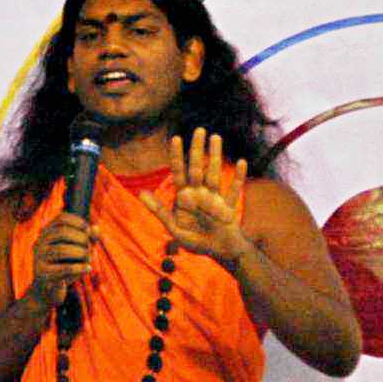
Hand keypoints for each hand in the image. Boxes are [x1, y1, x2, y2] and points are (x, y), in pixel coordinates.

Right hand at [23, 211, 94, 307]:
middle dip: (81, 238)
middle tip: (90, 247)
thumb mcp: (78, 252)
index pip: (61, 219)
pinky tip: (88, 269)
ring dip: (81, 253)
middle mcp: (38, 243)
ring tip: (89, 258)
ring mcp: (38, 258)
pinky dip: (80, 268)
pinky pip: (64, 269)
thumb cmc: (64, 268)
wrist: (48, 292)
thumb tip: (96, 228)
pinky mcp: (42, 274)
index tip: (89, 229)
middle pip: (61, 233)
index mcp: (45, 234)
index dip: (77, 221)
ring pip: (61, 250)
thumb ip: (88, 239)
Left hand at [142, 129, 249, 261]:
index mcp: (185, 197)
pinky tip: (241, 162)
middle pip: (197, 167)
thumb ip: (159, 211)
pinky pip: (233, 190)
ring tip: (216, 137)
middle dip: (197, 149)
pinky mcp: (228, 206)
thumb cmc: (195, 240)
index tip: (176, 138)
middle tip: (199, 130)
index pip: (179, 172)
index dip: (177, 156)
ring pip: (214, 173)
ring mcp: (215, 197)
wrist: (218, 251)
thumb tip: (141, 194)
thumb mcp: (173, 227)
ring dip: (215, 156)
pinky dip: (238, 177)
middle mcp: (199, 193)